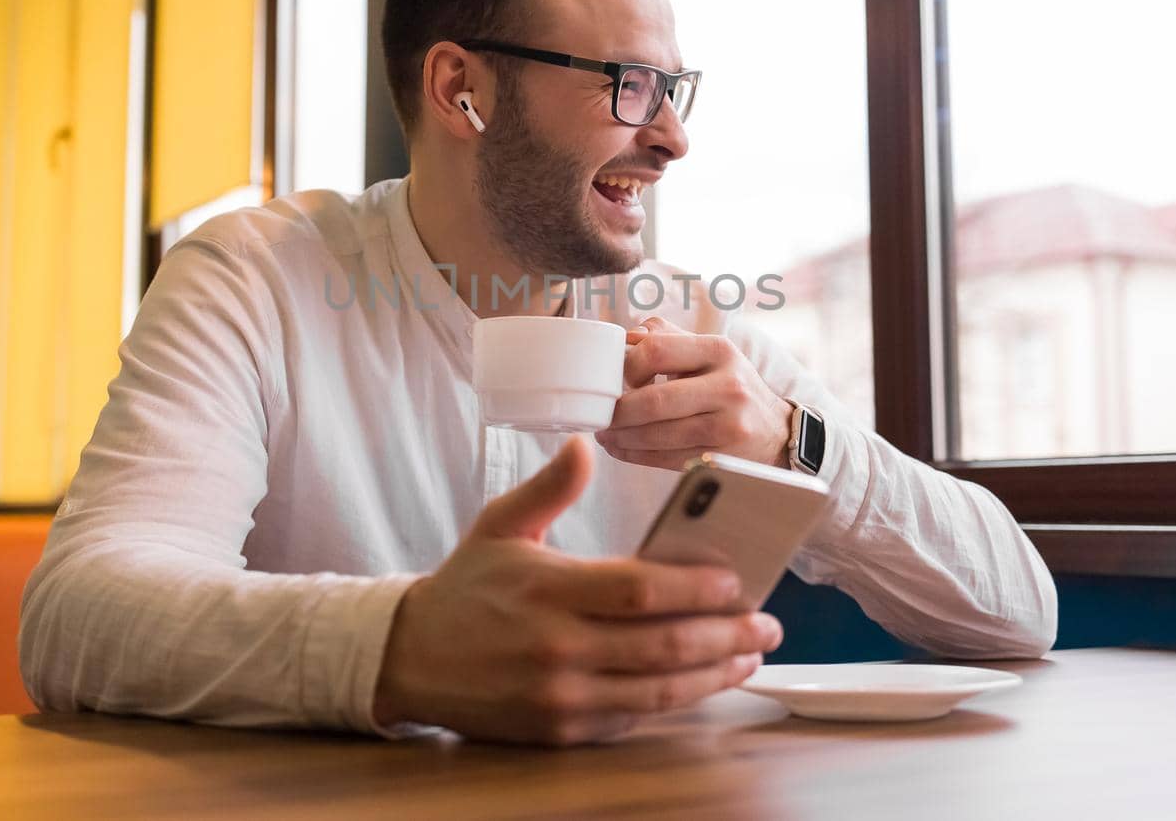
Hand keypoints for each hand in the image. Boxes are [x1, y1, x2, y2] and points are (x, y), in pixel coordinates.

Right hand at [372, 437, 781, 745]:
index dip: (694, 588)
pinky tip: (704, 682)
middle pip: (662, 645)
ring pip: (658, 691)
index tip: (736, 580)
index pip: (639, 590)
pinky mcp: (560, 731)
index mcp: (548, 591)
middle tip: (767, 622)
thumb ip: (549, 488)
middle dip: (726, 634)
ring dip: (715, 673)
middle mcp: (557, 648)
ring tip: (751, 654)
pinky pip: (633, 719)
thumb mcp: (499, 526)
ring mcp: (560, 696)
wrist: (408, 658)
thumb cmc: (464, 587)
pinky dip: (675, 701)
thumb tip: (584, 445)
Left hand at [595, 316, 792, 470]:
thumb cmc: (730, 387)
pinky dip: (636, 455)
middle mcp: (728, 386)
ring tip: (606, 434)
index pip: (657, 351)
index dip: (626, 366)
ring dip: (622, 437)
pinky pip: (667, 458)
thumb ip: (667, 338)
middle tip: (600, 416)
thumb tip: (626, 337)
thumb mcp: (710, 353)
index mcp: (719, 351)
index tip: (616, 378)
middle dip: (617, 412)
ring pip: (657, 434)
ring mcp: (728, 425)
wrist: (776, 431)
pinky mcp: (722, 457)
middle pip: (653, 400)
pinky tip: (622, 449)